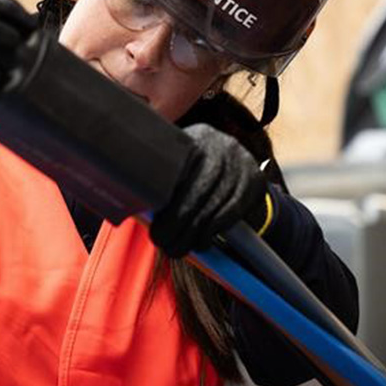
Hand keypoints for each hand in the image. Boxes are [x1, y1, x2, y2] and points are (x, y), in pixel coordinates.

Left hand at [149, 124, 268, 257]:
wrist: (240, 162)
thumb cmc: (197, 169)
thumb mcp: (181, 161)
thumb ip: (159, 176)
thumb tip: (130, 203)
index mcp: (194, 137)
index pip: (175, 170)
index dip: (163, 203)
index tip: (152, 226)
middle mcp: (220, 145)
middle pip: (194, 193)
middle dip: (175, 225)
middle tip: (162, 243)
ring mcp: (240, 163)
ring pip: (211, 207)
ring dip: (192, 235)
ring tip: (177, 248)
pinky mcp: (255, 182)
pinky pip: (229, 213)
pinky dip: (212, 232)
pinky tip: (201, 242)